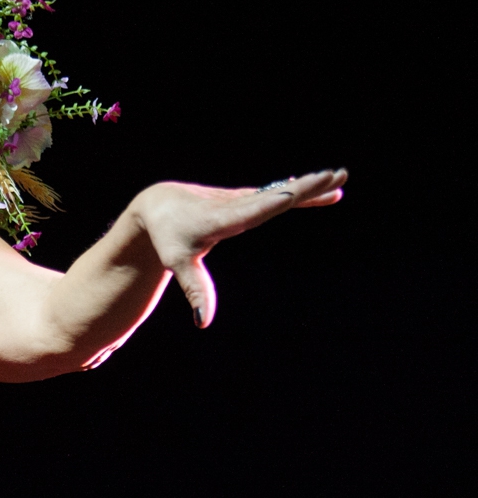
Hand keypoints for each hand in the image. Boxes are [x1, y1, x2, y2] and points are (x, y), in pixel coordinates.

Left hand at [131, 169, 347, 327]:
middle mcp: (235, 204)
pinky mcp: (244, 198)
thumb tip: (203, 323)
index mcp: (222, 219)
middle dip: (305, 187)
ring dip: (309, 186)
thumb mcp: (177, 263)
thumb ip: (195, 289)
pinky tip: (320, 186)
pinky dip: (298, 190)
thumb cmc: (168, 236)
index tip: (296, 192)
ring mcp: (241, 199)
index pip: (254, 209)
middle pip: (275, 194)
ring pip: (279, 190)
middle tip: (336, 175)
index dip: (275, 200)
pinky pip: (275, 193)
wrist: (157, 205)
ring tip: (340, 178)